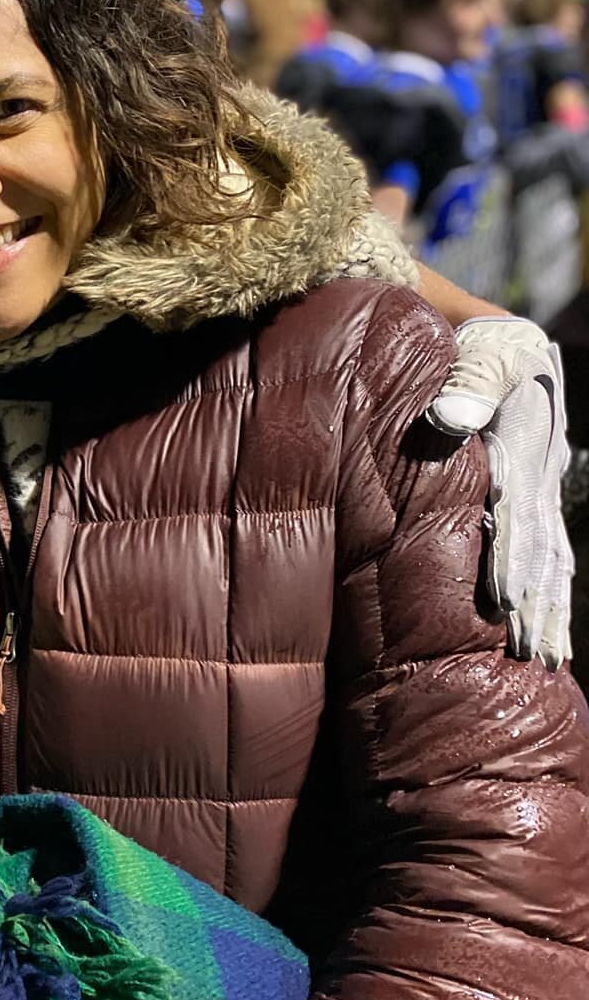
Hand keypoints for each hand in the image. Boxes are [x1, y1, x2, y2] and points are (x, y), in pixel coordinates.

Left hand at [428, 316, 572, 667]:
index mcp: (525, 449)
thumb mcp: (479, 357)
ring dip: (549, 607)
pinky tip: (547, 619)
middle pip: (541, 548)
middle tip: (534, 655)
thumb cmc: (481, 349)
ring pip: (550, 557)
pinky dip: (550, 586)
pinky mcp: (533, 495)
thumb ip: (468, 384)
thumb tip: (449, 421)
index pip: (518, 513)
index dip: (512, 556)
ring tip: (547, 656)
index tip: (508, 600)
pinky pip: (547, 548)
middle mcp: (539, 476)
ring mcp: (541, 488)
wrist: (505, 344)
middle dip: (538, 603)